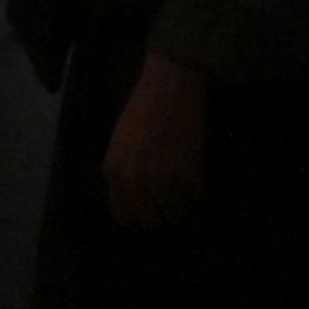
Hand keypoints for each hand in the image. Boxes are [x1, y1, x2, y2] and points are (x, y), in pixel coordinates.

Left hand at [102, 51, 210, 227]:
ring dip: (179, 204)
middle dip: (160, 212)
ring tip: (182, 187)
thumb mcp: (120, 142)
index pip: (124, 214)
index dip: (138, 214)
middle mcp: (134, 182)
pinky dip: (194, 190)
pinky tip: (192, 175)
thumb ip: (122, 171)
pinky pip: (192, 198)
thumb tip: (134, 195)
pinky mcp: (187, 177)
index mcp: (114, 172)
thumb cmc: (142, 108)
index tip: (149, 209)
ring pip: (173, 213)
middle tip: (170, 199)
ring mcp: (160, 182)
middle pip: (150, 219)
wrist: (169, 89)